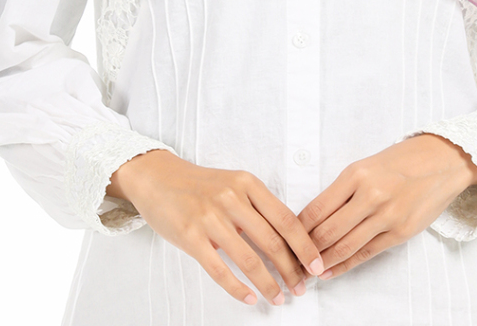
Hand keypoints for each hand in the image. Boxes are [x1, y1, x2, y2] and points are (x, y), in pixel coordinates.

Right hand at [108, 150, 324, 305]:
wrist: (158, 178)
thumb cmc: (200, 185)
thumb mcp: (233, 184)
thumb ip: (257, 207)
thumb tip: (289, 240)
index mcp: (247, 184)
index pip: (286, 219)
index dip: (305, 246)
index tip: (317, 265)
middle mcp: (232, 198)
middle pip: (272, 242)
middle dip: (291, 270)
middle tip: (301, 288)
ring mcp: (210, 217)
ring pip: (249, 259)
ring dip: (268, 284)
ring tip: (278, 298)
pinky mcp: (191, 236)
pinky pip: (219, 269)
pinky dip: (237, 288)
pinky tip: (249, 298)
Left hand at [296, 133, 476, 280]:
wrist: (441, 161)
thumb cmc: (399, 161)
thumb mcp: (365, 166)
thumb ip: (342, 190)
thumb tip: (313, 218)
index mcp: (355, 174)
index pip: (317, 208)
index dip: (298, 228)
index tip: (284, 238)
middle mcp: (370, 195)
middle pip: (327, 231)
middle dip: (305, 250)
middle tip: (290, 261)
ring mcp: (387, 216)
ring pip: (345, 246)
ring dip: (322, 262)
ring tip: (306, 271)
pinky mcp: (401, 232)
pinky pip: (366, 254)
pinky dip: (345, 266)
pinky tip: (331, 272)